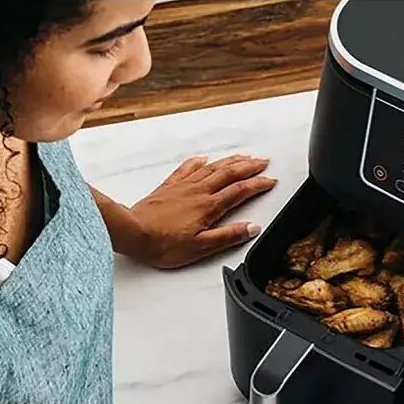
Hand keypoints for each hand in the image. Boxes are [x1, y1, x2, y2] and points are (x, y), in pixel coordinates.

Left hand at [126, 154, 276, 268]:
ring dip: (230, 161)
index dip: (258, 184)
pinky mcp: (168, 187)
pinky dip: (199, 162)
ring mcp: (183, 187)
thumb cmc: (162, 244)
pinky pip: (187, 169)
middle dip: (249, 166)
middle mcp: (198, 192)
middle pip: (229, 173)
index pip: (240, 191)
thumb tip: (250, 228)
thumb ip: (227, 236)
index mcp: (208, 206)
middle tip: (263, 162)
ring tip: (243, 157)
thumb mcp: (200, 247)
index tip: (270, 181)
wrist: (132, 232)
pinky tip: (204, 159)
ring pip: (212, 168)